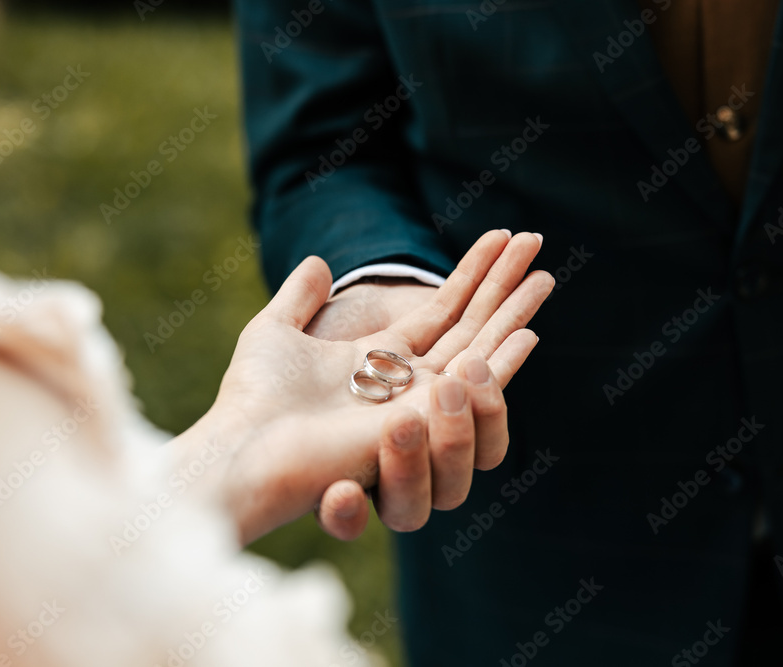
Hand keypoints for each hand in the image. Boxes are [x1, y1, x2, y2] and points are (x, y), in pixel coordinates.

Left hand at [168, 231, 551, 544]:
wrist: (245, 447)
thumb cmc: (253, 397)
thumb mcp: (275, 331)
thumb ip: (300, 296)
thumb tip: (320, 262)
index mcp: (382, 363)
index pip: (445, 313)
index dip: (476, 275)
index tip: (504, 239)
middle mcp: (409, 384)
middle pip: (473, 327)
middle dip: (506, 285)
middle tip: (535, 242)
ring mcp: (420, 403)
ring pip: (483, 351)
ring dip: (508, 311)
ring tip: (537, 272)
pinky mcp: (424, 423)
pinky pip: (476, 393)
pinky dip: (504, 363)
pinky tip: (528, 331)